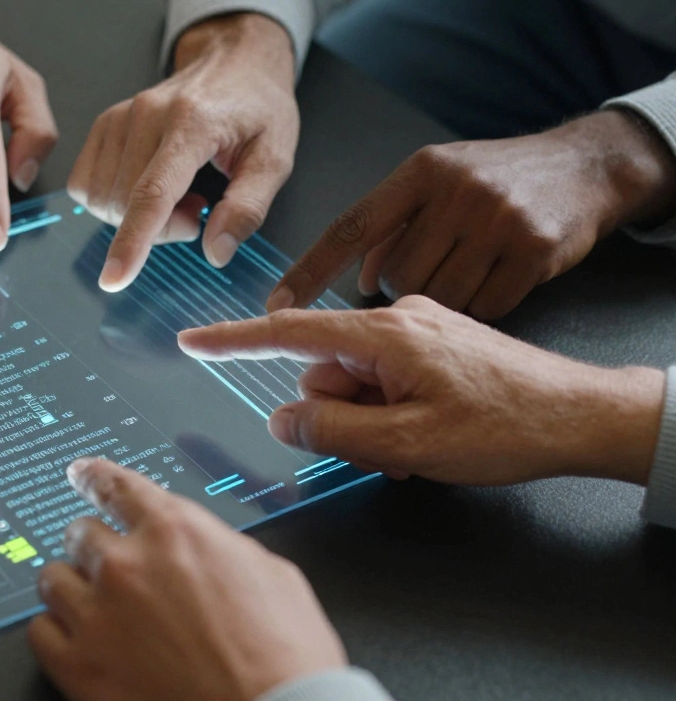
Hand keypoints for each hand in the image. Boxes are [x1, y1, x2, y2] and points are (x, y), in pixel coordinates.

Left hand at [29, 458, 346, 700]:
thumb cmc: (285, 656)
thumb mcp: (270, 572)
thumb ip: (218, 545)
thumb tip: (202, 545)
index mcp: (175, 531)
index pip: (115, 485)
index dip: (94, 477)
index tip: (82, 474)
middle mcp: (127, 565)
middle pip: (80, 532)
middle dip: (95, 546)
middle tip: (112, 567)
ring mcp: (97, 616)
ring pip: (52, 578)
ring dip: (72, 586)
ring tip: (93, 605)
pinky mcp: (80, 667)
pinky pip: (40, 631)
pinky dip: (56, 632)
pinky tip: (78, 639)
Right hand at [69, 13, 298, 290]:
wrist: (234, 58)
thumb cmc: (258, 109)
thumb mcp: (275, 158)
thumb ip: (248, 208)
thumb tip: (215, 253)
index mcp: (193, 124)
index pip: (152, 192)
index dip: (132, 241)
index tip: (114, 279)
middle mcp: (146, 115)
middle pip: (127, 205)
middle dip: (162, 229)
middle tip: (200, 209)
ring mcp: (118, 117)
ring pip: (103, 200)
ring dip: (138, 216)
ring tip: (180, 192)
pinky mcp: (103, 124)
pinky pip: (85, 185)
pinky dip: (113, 201)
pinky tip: (149, 186)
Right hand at [178, 296, 666, 484]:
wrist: (582, 416)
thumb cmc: (506, 425)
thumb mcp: (407, 444)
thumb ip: (333, 431)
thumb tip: (284, 418)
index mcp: (383, 333)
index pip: (287, 331)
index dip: (232, 340)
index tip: (192, 341)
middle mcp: (395, 320)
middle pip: (323, 370)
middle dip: (335, 415)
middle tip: (382, 453)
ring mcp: (417, 331)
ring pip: (353, 381)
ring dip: (366, 422)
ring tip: (412, 451)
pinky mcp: (432, 346)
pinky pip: (383, 379)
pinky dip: (388, 413)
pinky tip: (421, 439)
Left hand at [269, 111, 675, 318]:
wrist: (584, 166)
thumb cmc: (494, 180)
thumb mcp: (436, 184)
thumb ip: (391, 226)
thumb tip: (352, 279)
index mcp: (418, 173)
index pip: (348, 228)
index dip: (308, 272)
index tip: (272, 309)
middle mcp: (453, 191)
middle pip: (395, 278)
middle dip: (401, 293)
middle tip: (431, 277)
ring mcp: (496, 218)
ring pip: (437, 298)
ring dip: (443, 302)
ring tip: (466, 273)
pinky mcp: (533, 248)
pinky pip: (486, 307)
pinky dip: (483, 306)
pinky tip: (496, 281)